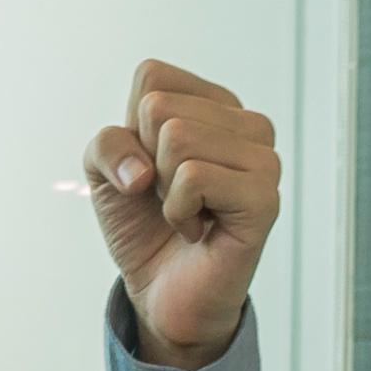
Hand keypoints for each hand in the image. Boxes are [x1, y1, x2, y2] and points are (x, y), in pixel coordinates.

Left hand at [87, 57, 281, 368]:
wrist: (162, 293)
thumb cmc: (144, 227)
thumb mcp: (106, 173)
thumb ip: (108, 143)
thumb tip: (142, 171)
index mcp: (216, 105)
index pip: (152, 77)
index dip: (133, 131)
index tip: (153, 170)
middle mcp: (248, 125)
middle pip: (159, 107)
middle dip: (147, 163)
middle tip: (172, 198)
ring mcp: (263, 160)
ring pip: (177, 137)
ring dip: (164, 190)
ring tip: (188, 214)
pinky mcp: (264, 198)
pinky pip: (194, 177)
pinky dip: (179, 212)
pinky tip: (199, 231)